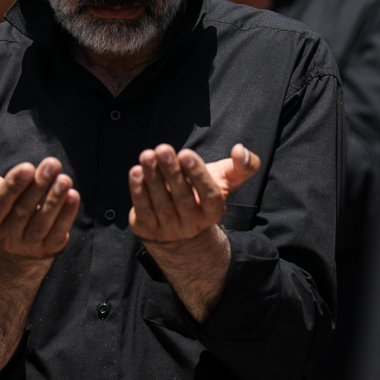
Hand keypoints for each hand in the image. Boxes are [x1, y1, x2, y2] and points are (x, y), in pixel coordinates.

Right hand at [0, 142, 80, 259]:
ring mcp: (27, 245)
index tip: (27, 167)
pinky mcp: (47, 248)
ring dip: (54, 201)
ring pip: (41, 224)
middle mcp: (5, 237)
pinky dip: (66, 215)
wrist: (12, 242)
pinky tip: (73, 196)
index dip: (12, 186)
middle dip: (38, 186)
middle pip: (22, 211)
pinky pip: (57, 233)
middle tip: (52, 164)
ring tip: (64, 179)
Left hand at [128, 143, 259, 243]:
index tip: (186, 154)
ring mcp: (169, 229)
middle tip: (164, 150)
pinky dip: (138, 190)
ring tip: (148, 155)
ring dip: (153, 178)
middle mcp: (192, 224)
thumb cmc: (203, 194)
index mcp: (214, 211)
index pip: (209, 195)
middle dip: (172, 172)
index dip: (198, 175)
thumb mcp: (227, 180)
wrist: (181, 229)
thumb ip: (242, 165)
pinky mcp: (148, 229)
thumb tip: (240, 150)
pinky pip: (142, 209)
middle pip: (183, 198)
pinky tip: (136, 172)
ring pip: (161, 203)